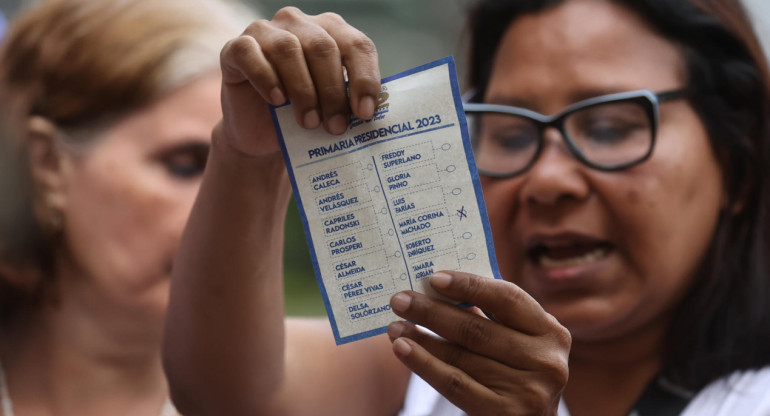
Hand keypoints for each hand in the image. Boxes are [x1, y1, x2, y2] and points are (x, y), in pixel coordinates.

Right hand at [217, 7, 380, 156]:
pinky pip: (250, 54)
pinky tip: (277, 101)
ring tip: (310, 122)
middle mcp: (299, 24)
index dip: (365, 78)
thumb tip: (369, 112)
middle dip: (333, 91)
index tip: (365, 113)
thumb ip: (350, 101)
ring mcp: (265, 31)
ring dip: (303, 90)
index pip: (357, 45)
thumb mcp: (333, 108)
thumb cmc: (304, 115)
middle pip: (323, 47)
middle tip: (337, 126)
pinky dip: (266, 78)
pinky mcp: (235, 48)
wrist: (262, 133)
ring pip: (288, 49)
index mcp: (332, 31)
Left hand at [388, 272, 570, 415]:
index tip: (434, 278)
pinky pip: (454, 383)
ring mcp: (528, 391)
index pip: (507, 298)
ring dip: (421, 338)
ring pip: (461, 356)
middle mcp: (546, 362)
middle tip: (400, 300)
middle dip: (432, 312)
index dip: (470, 285)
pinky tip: (402, 349)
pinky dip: (424, 364)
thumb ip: (493, 317)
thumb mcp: (520, 342)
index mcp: (551, 333)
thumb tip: (439, 288)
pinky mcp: (505, 414)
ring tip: (395, 327)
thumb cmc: (517, 373)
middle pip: (477, 329)